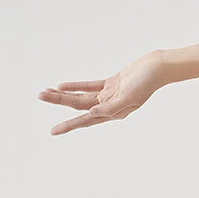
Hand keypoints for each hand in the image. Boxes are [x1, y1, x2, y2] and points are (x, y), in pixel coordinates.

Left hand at [37, 50, 167, 135]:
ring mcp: (109, 96)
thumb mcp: (130, 97)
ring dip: (63, 95)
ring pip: (81, 96)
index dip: (68, 125)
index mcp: (113, 114)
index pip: (85, 120)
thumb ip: (111, 108)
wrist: (158, 66)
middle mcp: (109, 108)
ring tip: (45, 92)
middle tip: (39, 95)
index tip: (53, 131)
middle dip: (59, 102)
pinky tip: (61, 86)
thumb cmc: (147, 82)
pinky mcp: (111, 84)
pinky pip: (89, 86)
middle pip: (78, 106)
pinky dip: (75, 87)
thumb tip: (92, 114)